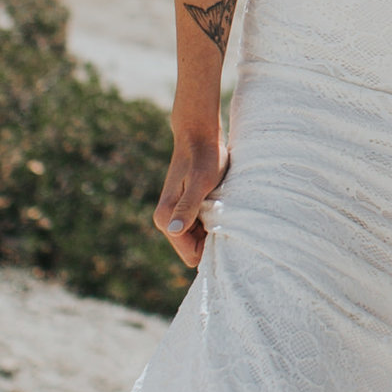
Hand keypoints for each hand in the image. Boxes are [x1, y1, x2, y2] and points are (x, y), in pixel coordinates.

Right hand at [153, 116, 229, 269]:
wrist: (198, 136)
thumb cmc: (204, 157)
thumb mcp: (201, 182)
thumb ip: (188, 206)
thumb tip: (174, 229)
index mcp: (167, 218)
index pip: (192, 255)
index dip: (210, 247)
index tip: (224, 227)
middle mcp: (166, 221)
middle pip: (195, 250)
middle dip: (212, 239)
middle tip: (224, 214)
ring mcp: (174, 216)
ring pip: (199, 240)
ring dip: (213, 229)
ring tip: (221, 207)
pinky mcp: (183, 210)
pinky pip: (200, 229)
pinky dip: (211, 221)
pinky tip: (218, 205)